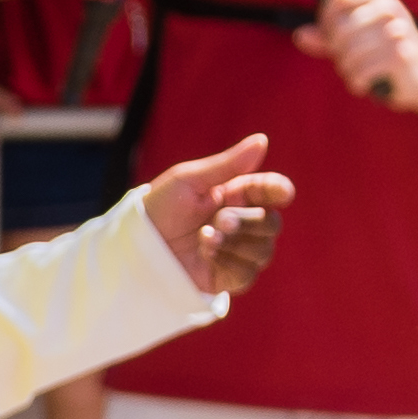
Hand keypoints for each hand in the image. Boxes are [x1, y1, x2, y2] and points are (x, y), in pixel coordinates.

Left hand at [141, 132, 293, 295]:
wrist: (134, 250)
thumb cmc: (157, 209)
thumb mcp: (188, 181)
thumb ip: (228, 164)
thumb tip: (262, 140)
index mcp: (234, 196)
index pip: (269, 191)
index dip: (279, 191)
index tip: (283, 194)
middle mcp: (240, 224)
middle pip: (271, 224)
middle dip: (248, 222)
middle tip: (219, 220)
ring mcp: (235, 252)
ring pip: (264, 251)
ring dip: (237, 244)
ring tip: (205, 239)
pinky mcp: (226, 278)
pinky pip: (248, 274)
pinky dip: (231, 263)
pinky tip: (208, 255)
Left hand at [310, 0, 417, 121]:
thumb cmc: (385, 51)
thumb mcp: (357, 38)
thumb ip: (327, 36)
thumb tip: (300, 35)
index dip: (326, 18)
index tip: (329, 36)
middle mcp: (389, 7)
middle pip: (340, 27)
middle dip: (336, 50)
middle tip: (345, 60)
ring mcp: (397, 30)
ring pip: (349, 52)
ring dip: (347, 69)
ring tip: (357, 72)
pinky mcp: (400, 56)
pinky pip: (361, 71)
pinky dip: (357, 82)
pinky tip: (365, 82)